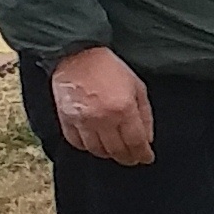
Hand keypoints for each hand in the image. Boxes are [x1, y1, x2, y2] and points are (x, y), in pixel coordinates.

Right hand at [49, 45, 153, 164]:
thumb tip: (147, 139)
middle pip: (117, 150)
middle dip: (127, 158)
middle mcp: (102, 118)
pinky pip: (76, 142)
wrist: (76, 54)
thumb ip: (144, 115)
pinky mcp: (66, 119)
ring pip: (97, 150)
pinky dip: (87, 147)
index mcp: (123, 109)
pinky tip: (95, 144)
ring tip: (115, 151)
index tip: (146, 158)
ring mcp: (82, 120)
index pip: (136, 143)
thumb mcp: (137, 87)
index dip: (143, 154)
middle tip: (132, 158)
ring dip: (108, 154)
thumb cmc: (110, 68)